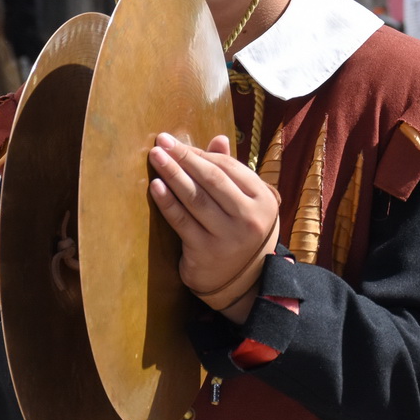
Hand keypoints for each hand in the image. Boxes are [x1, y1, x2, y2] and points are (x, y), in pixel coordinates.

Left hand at [149, 133, 280, 320]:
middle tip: (162, 142)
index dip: (200, 153)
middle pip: (212, 180)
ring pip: (195, 198)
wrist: (242, 280)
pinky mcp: (205, 252)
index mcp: (263, 199)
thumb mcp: (245, 201)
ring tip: (156, 157)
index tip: (177, 142)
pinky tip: (155, 186)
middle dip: (184, 158)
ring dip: (172, 174)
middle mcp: (249, 218)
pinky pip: (181, 221)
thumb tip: (218, 139)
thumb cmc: (240, 230)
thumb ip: (231, 171)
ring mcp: (228, 236)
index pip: (229, 168)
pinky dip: (167, 202)